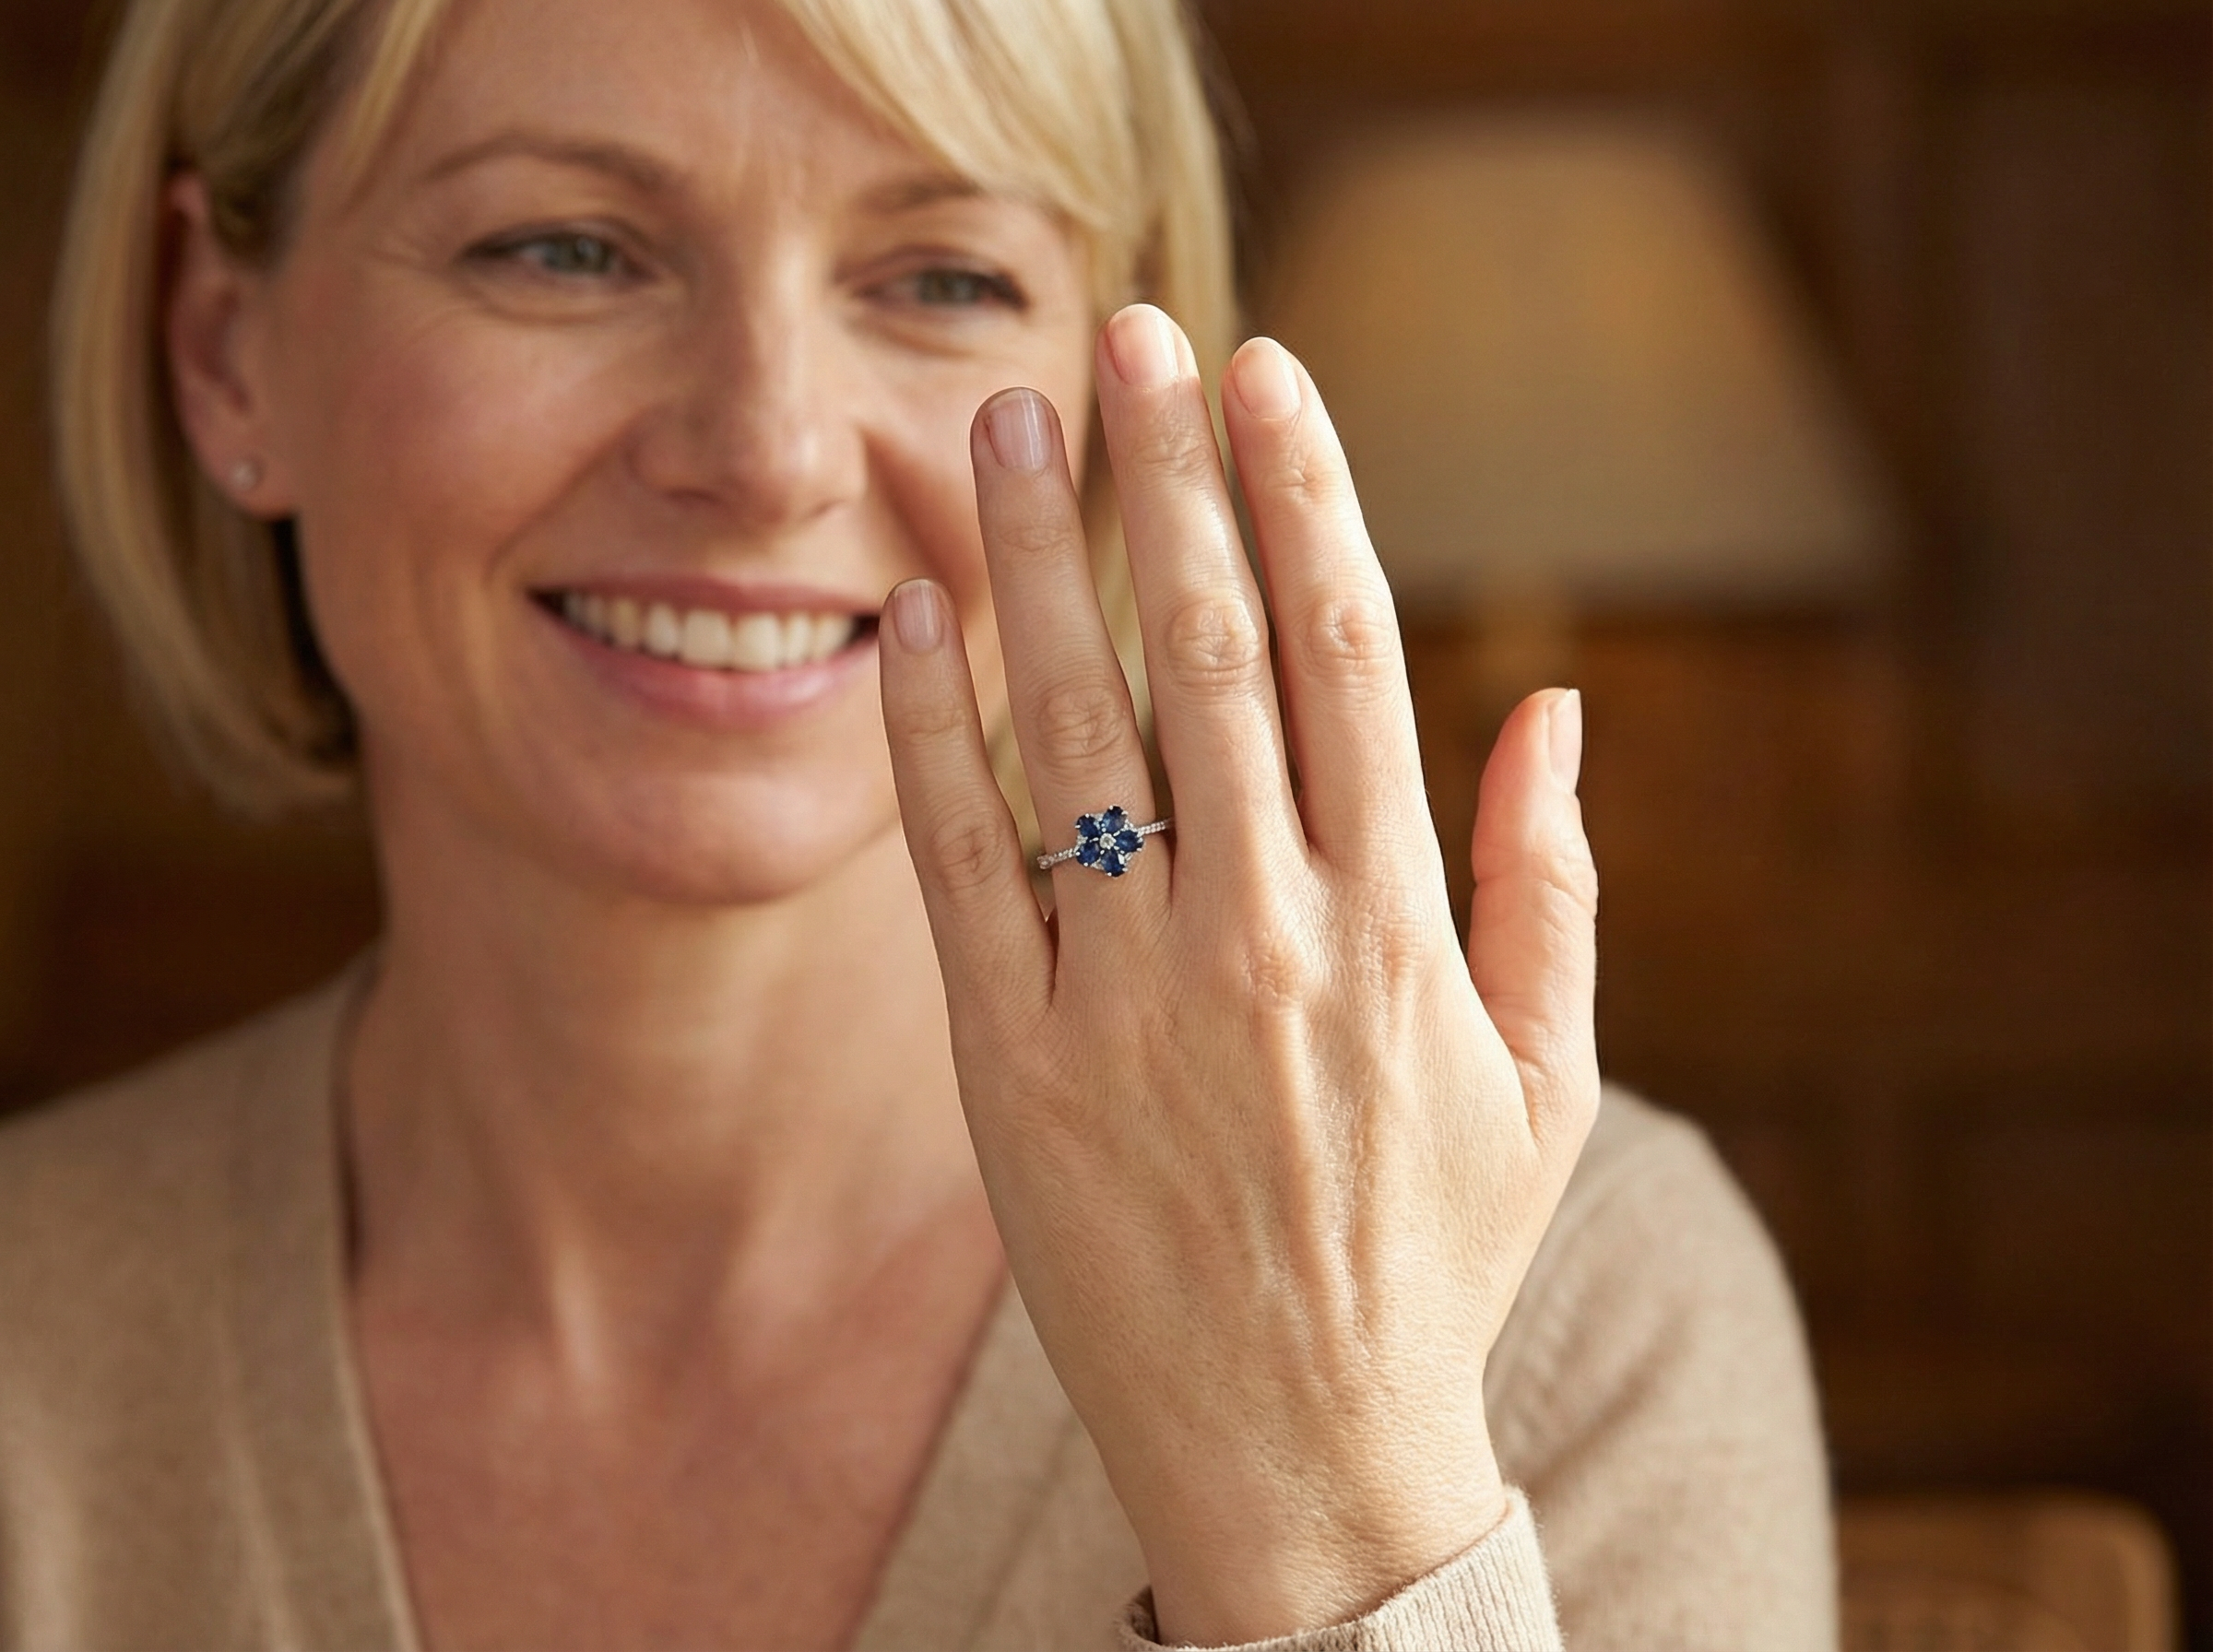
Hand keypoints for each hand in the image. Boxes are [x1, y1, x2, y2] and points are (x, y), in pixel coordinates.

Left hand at [879, 304, 1598, 1646]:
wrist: (1301, 1462)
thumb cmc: (1433, 1260)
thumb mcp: (1549, 1082)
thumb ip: (1551, 882)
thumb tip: (1558, 698)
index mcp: (1400, 924)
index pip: (1345, 651)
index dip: (1299, 493)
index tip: (1260, 373)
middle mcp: (1265, 937)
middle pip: (1202, 649)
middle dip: (1161, 473)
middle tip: (1125, 335)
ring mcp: (1132, 1000)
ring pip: (1073, 730)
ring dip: (1032, 558)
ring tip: (998, 424)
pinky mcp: (1018, 1066)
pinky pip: (962, 865)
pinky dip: (930, 731)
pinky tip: (909, 616)